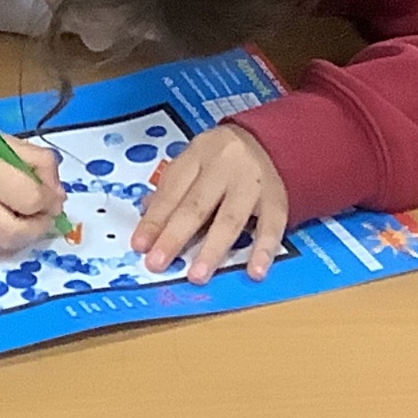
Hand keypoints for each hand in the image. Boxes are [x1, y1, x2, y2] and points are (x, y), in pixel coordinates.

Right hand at [0, 121, 65, 252]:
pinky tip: (1, 219)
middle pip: (17, 232)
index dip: (49, 197)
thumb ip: (32, 160)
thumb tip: (58, 192)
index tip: (51, 191)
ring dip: (24, 233)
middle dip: (40, 224)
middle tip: (44, 211)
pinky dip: (3, 237)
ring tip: (25, 214)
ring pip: (5, 245)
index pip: (29, 198)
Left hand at [131, 125, 287, 282]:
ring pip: (230, 219)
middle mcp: (225, 167)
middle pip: (197, 205)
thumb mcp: (192, 163)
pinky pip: (272, 227)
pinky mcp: (277, 199)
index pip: (172, 191)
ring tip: (197, 275)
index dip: (154, 220)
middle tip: (158, 263)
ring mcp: (253, 183)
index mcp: (198, 155)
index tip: (140, 246)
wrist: (268, 142)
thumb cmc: (221, 159)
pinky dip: (263, 250)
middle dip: (175, 236)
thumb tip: (147, 224)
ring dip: (212, 250)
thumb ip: (171, 191)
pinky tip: (253, 271)